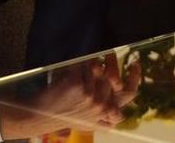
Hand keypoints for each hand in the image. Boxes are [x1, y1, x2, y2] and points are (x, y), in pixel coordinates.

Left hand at [0, 52, 141, 137]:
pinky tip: (67, 68)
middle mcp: (99, 104)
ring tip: (79, 68)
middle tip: (106, 54)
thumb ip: (105, 115)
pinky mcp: (75, 84)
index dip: (135, 77)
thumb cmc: (61, 115)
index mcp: (105, 112)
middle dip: (108, 62)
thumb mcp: (87, 120)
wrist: (37, 117)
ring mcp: (88, 94)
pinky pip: (81, 63)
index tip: (136, 63)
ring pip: (95, 66)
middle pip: (112, 74)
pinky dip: (74, 63)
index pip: (129, 93)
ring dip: (88, 63)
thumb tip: (119, 113)